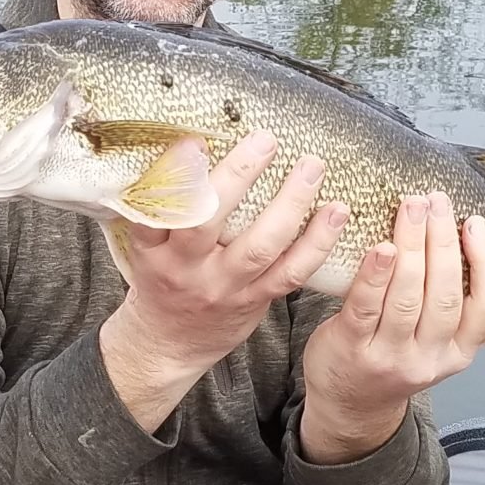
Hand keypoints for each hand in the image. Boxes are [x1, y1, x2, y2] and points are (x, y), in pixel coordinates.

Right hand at [99, 131, 350, 430]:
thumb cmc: (161, 279)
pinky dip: (317, 243)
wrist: (169, 344)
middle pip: (208, 223)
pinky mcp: (255, 300)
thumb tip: (197, 145)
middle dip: (238, 178)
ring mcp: (224, 287)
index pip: (156, 211)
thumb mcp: (149, 246)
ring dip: (290, 204)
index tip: (195, 142)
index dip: (174, 178)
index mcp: (155, 250)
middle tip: (266, 140)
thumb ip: (168, 207)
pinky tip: (336, 212)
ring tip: (312, 167)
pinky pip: (291, 273)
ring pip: (259, 247)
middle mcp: (186, 269)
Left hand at [298, 192, 484, 462]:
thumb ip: (448, 299)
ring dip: (411, 246)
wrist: (348, 405)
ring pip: (408, 297)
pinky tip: (380, 246)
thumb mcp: (433, 340)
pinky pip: (366, 307)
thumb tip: (454, 227)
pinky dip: (374, 274)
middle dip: (443, 241)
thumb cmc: (393, 355)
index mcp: (459, 352)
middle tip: (436, 200)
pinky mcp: (352, 350)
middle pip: (445, 294)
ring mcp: (391, 357)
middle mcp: (430, 358)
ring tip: (410, 208)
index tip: (476, 223)